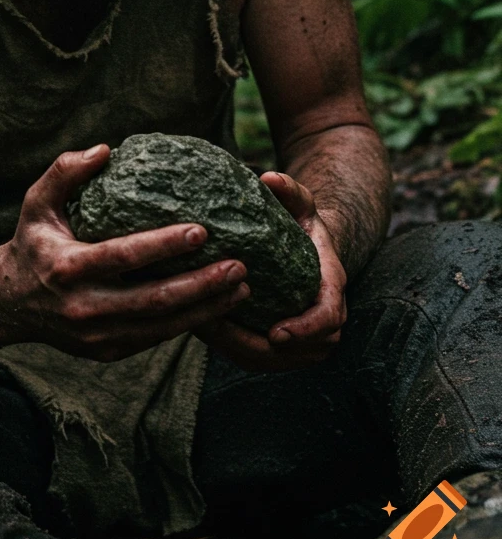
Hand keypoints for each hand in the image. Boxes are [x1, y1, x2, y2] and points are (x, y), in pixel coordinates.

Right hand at [0, 144, 251, 361]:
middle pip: (154, 299)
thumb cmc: (33, 242)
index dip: (164, 245)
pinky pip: (156, 337)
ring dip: (206, 308)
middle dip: (202, 284)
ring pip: (162, 326)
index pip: (124, 256)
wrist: (10, 302)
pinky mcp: (108, 351)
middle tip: (239, 265)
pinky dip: (189, 323)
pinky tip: (216, 306)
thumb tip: (105, 149)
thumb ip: (65, 171)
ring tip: (241, 288)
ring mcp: (98, 336)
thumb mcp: (36, 202)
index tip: (202, 230)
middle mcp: (84, 307)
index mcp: (68, 268)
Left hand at [197, 172, 346, 371]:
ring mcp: (307, 334)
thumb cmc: (302, 223)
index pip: (328, 318)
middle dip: (265, 350)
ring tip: (208, 329)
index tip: (276, 332)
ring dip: (246, 352)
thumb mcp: (299, 202)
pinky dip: (239, 351)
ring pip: (282, 361)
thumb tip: (268, 177)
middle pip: (305, 350)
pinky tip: (208, 330)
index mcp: (331, 283)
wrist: (310, 247)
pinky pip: (265, 359)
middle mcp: (324, 315)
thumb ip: (289, 189)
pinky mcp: (286, 344)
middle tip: (222, 330)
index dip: (305, 329)